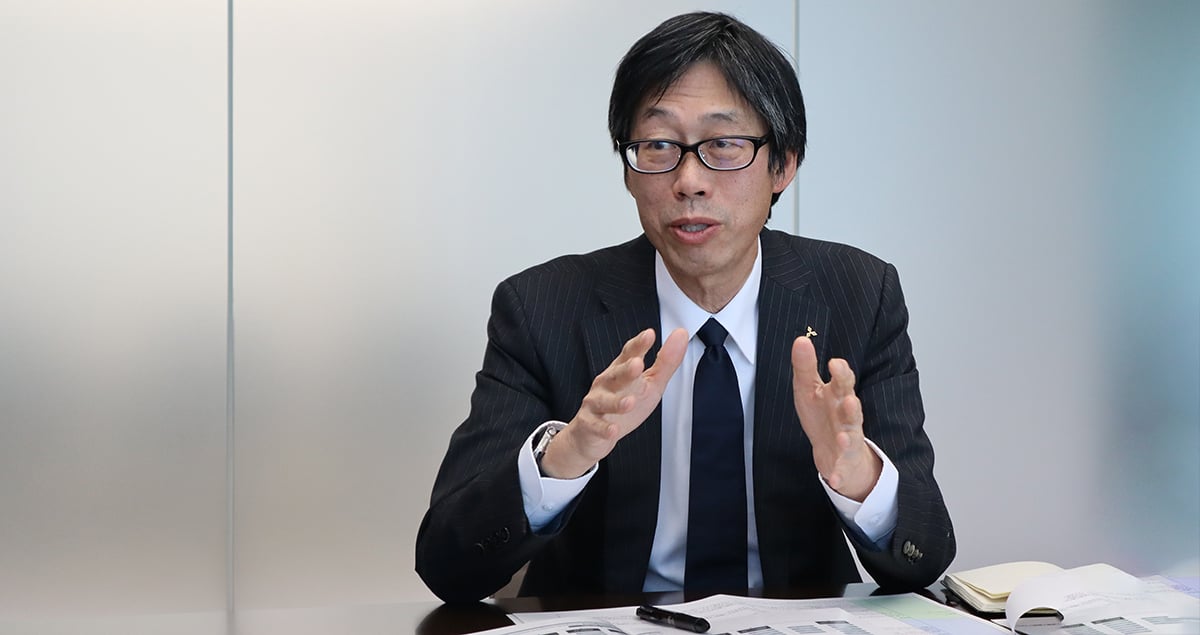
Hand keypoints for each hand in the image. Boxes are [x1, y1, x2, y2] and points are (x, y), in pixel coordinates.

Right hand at [540, 327, 687, 478]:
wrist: (593, 433)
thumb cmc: (624, 403)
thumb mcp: (650, 383)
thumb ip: (666, 361)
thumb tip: (681, 335)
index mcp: (622, 370)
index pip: (629, 354)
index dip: (638, 345)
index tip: (649, 335)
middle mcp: (607, 383)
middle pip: (616, 375)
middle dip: (626, 370)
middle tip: (637, 364)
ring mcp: (596, 403)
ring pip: (605, 400)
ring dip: (617, 402)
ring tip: (629, 402)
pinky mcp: (589, 423)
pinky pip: (596, 426)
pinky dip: (604, 428)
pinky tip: (613, 429)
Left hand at [791, 336, 880, 500]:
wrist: (835, 453)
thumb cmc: (823, 416)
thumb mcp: (810, 390)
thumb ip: (806, 367)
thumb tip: (801, 339)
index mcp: (837, 396)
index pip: (843, 381)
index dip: (841, 373)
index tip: (835, 363)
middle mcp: (846, 417)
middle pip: (852, 408)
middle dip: (850, 403)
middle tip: (847, 397)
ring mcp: (847, 440)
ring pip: (851, 437)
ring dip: (848, 436)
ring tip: (844, 437)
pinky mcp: (842, 463)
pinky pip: (841, 469)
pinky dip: (838, 474)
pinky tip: (834, 479)